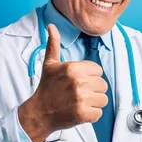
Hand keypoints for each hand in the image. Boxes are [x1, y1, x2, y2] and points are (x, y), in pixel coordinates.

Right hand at [18, 24, 108, 141]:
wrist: (39, 112)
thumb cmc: (46, 88)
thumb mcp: (49, 64)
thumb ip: (54, 44)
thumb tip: (51, 26)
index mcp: (74, 68)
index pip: (98, 71)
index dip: (90, 77)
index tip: (77, 82)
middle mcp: (79, 82)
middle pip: (103, 85)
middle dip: (93, 90)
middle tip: (78, 94)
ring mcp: (81, 98)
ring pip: (103, 99)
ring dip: (93, 103)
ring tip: (79, 103)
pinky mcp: (83, 114)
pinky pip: (99, 113)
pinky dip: (91, 115)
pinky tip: (79, 112)